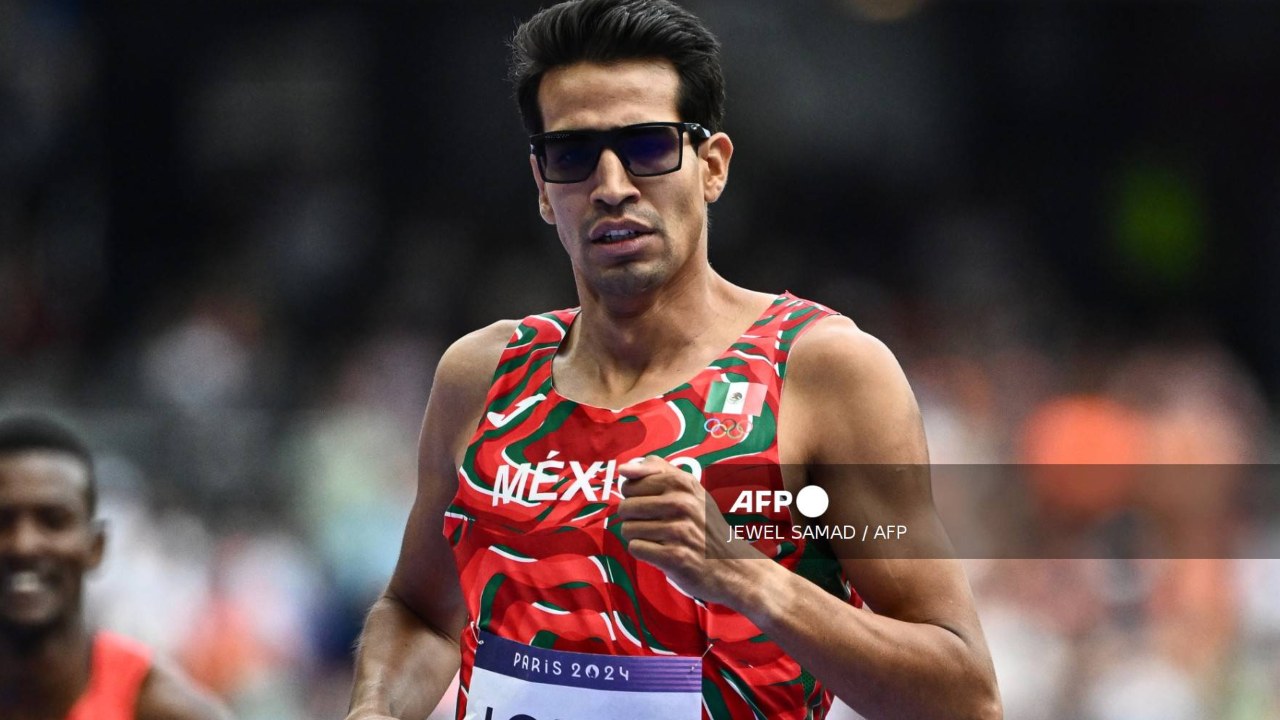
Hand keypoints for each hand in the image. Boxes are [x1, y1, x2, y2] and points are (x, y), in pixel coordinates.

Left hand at [616, 456, 766, 605]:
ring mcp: (679, 531)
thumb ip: (657, 470)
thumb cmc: (704, 524)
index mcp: (683, 483)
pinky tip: (661, 552)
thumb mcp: (690, 488)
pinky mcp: (674, 556)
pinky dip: (644, 552)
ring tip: (659, 539)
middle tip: (655, 524)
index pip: (630, 484)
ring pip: (628, 529)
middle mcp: (681, 504)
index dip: (634, 496)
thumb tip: (623, 469)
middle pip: (626, 507)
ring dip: (638, 537)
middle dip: (633, 518)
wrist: (731, 564)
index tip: (650, 504)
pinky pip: (636, 548)